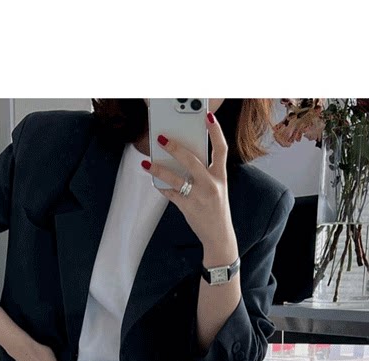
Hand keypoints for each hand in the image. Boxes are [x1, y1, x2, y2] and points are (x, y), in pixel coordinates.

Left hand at [145, 111, 237, 257]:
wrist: (219, 236)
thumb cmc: (215, 208)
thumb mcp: (216, 188)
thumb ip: (204, 173)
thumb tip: (181, 157)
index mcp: (220, 176)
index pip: (221, 149)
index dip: (216, 131)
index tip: (208, 116)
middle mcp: (212, 184)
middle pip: (192, 160)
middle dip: (175, 147)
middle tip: (161, 137)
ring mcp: (200, 197)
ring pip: (176, 178)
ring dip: (159, 169)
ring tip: (147, 162)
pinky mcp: (189, 208)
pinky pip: (171, 194)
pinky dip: (161, 186)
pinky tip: (153, 180)